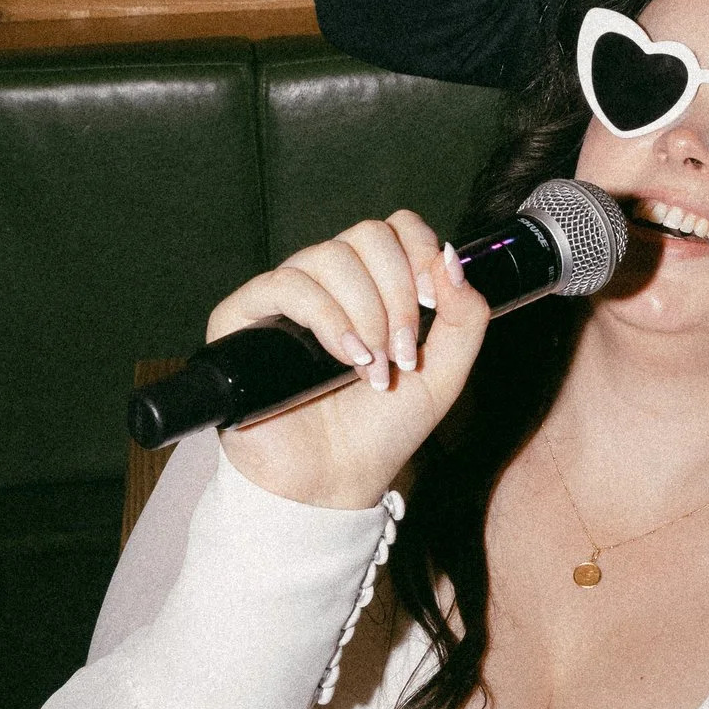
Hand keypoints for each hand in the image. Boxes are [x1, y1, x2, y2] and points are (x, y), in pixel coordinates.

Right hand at [207, 208, 492, 510]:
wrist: (334, 481)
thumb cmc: (382, 429)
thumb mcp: (445, 373)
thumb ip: (465, 316)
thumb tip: (452, 257)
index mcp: (372, 284)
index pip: (395, 228)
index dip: (419, 253)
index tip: (434, 304)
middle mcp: (327, 282)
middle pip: (366, 235)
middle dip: (397, 294)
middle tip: (403, 353)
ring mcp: (284, 297)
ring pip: (328, 256)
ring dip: (366, 312)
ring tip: (373, 368)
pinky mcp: (243, 318)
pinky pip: (285, 284)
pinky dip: (327, 316)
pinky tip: (346, 357)